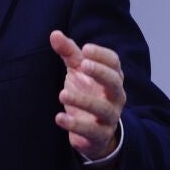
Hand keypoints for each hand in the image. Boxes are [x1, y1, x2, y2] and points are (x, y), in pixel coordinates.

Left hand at [49, 30, 124, 159]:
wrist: (93, 131)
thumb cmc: (87, 93)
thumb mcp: (77, 71)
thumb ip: (68, 53)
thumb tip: (54, 34)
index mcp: (111, 78)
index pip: (114, 63)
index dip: (102, 55)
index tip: (85, 48)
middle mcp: (115, 96)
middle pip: (115, 82)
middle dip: (100, 73)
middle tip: (83, 65)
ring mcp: (109, 117)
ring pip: (104, 109)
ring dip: (83, 100)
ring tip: (62, 94)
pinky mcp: (99, 135)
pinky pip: (92, 131)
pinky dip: (76, 125)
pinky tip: (60, 118)